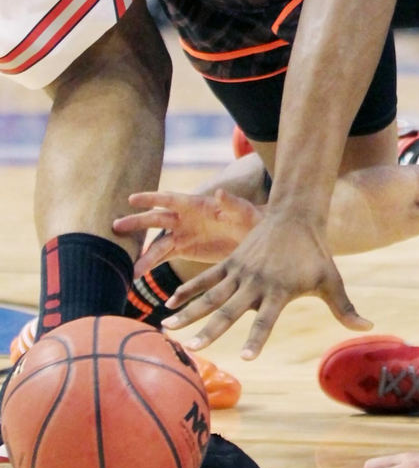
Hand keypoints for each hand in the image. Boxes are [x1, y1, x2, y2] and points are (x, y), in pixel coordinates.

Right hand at [112, 189, 262, 275]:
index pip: (169, 199)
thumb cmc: (250, 219)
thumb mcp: (243, 211)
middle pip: (156, 219)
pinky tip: (135, 275)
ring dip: (141, 254)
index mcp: (195, 204)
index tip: (132, 199)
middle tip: (115, 226)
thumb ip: (232, 203)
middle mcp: (184, 218)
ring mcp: (181, 234)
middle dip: (137, 223)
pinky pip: (162, 257)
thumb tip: (221, 192)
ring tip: (128, 268)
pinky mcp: (184, 249)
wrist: (253, 237)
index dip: (151, 198)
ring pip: (156, 243)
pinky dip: (149, 265)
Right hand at [161, 211, 370, 358]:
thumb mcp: (332, 281)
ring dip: (189, 312)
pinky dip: (188, 290)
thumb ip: (345, 309)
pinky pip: (206, 278)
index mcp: (279, 290)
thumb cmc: (316, 254)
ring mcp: (240, 271)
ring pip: (210, 295)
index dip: (257, 338)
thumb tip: (368, 328)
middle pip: (229, 310)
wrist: (297, 216)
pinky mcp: (231, 262)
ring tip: (167, 328)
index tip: (246, 357)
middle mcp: (255, 282)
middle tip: (191, 348)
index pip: (267, 320)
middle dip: (210, 331)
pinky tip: (169, 303)